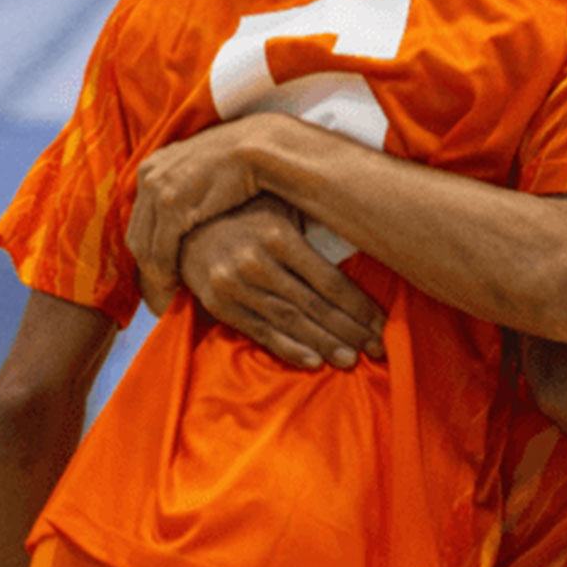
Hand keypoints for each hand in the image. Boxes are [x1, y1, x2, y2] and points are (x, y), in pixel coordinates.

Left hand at [127, 116, 272, 310]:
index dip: (148, 249)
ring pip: (144, 246)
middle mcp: (149, 176)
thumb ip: (186, 189)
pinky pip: (160, 250)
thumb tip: (186, 216)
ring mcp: (159, 190)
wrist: (260, 149)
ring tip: (169, 292)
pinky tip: (178, 285)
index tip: (160, 270)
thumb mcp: (202, 172)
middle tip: (160, 289)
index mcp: (153, 166)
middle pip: (137, 234)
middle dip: (146, 266)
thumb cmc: (242, 166)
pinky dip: (165, 272)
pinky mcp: (173, 206)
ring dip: (154, 274)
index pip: (139, 219)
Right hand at [180, 194, 385, 369]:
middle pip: (313, 305)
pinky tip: (313, 361)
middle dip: (349, 330)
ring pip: (290, 321)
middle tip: (377, 348)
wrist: (183, 222)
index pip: (329, 279)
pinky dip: (287, 349)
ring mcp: (235, 285)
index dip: (359, 305)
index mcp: (278, 235)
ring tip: (351, 359)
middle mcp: (257, 261)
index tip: (382, 323)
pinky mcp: (219, 304)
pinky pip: (259, 331)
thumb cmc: (246, 212)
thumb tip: (364, 236)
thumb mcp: (281, 206)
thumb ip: (313, 224)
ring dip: (324, 344)